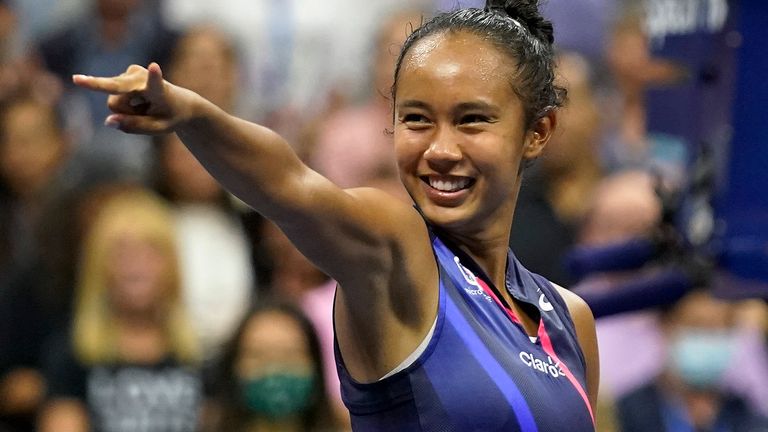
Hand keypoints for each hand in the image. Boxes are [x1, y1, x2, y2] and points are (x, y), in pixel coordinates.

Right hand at [72, 62, 190, 134]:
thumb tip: (108, 120)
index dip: (154, 76)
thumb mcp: (158, 129)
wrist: (180, 102)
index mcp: (161, 90)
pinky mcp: (125, 74)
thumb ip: (135, 126)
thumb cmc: (170, 116)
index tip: (154, 67)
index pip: (156, 84)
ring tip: (144, 108)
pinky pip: (114, 98)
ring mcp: (133, 73)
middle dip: (96, 85)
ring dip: (126, 111)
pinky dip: (125, 105)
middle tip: (76, 79)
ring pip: (114, 103)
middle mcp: (145, 78)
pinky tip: (139, 102)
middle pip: (116, 92)